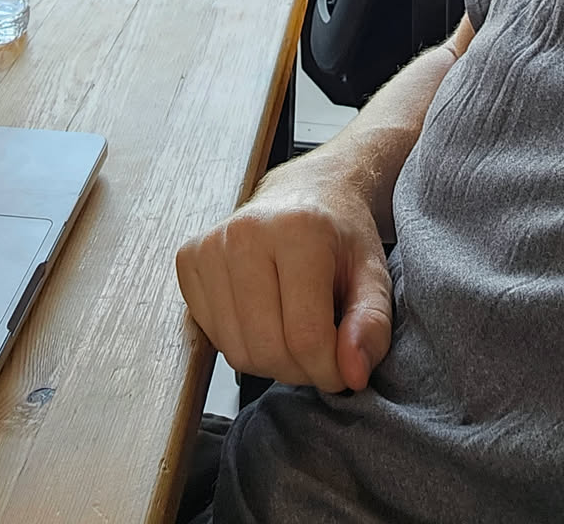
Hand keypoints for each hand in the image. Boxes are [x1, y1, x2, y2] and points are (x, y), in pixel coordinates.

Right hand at [176, 156, 393, 393]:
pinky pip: (213, 337)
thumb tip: (353, 373)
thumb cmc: (338, 235)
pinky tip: (263, 316)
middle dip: (300, 369)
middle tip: (319, 349)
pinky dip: (242, 343)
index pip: (306, 336)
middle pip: (267, 349)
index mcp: (299, 230)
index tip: (342, 367)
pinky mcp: (189, 259)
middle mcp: (246, 233)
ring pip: (237, 351)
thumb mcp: (374, 276)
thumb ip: (373, 325)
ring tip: (293, 332)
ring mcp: (211, 245)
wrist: (304, 190)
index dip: (330, 370)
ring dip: (271, 361)